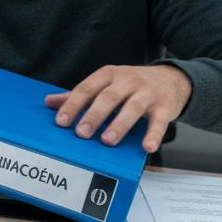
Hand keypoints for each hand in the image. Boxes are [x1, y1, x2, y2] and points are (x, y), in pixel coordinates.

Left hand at [44, 64, 191, 152]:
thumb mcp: (107, 83)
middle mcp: (128, 81)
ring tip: (107, 141)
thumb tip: (49, 102)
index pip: (87, 88)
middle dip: (94, 115)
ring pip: (132, 108)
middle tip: (81, 133)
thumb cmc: (133, 85)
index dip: (73, 104)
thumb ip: (80, 95)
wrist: (172, 79)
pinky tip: (147, 147)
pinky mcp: (165, 106)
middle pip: (108, 97)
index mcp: (109, 74)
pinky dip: (153, 134)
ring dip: (119, 125)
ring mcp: (147, 93)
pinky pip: (159, 121)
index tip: (61, 121)